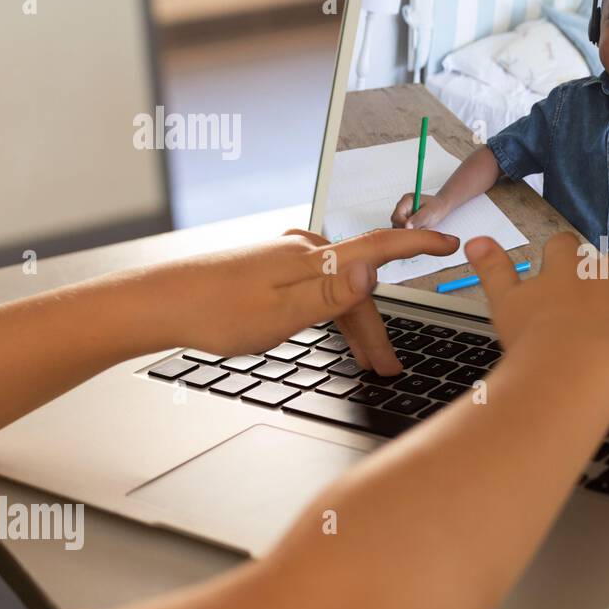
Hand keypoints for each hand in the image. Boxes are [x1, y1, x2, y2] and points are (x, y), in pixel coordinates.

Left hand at [155, 227, 458, 374]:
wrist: (157, 304)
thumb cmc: (214, 313)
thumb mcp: (281, 315)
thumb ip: (332, 296)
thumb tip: (374, 272)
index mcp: (312, 259)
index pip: (380, 246)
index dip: (420, 244)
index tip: (450, 242)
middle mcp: (303, 250)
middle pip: (358, 286)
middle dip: (378, 328)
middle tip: (389, 367)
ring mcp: (285, 258)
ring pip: (337, 292)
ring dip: (354, 328)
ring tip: (363, 366)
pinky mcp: (269, 269)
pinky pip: (316, 291)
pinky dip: (330, 315)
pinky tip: (325, 335)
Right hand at [391, 192, 449, 229]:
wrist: (441, 207)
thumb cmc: (437, 206)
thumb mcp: (430, 212)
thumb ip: (419, 218)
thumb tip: (407, 226)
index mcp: (406, 201)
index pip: (396, 216)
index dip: (402, 225)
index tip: (412, 230)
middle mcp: (402, 209)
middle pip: (396, 224)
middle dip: (407, 230)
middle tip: (420, 231)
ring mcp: (403, 216)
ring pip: (400, 230)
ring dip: (411, 233)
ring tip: (424, 229)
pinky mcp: (406, 224)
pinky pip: (405, 233)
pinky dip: (413, 235)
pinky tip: (422, 231)